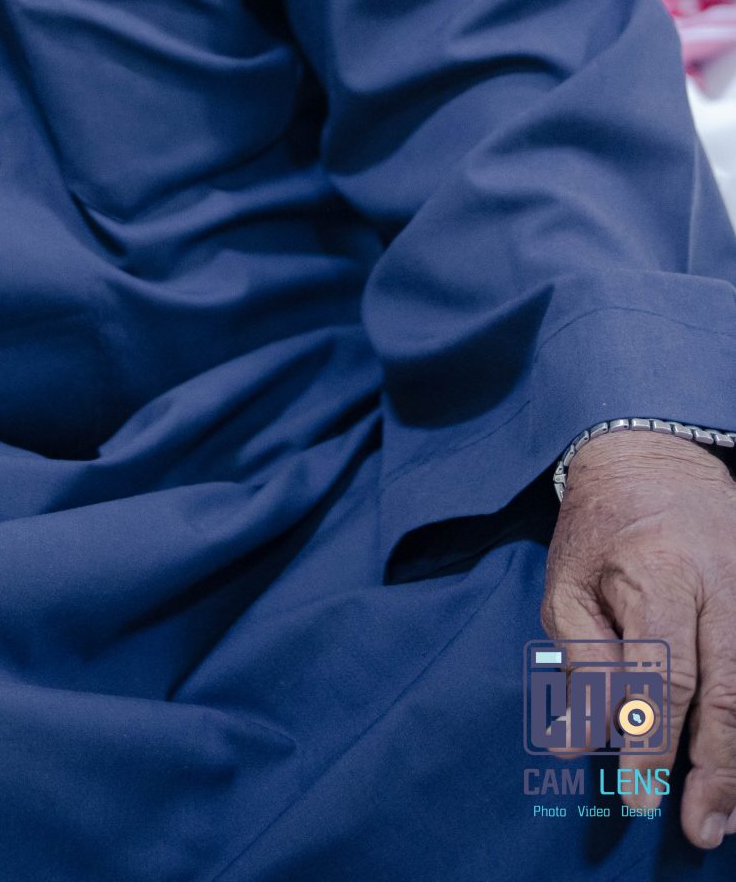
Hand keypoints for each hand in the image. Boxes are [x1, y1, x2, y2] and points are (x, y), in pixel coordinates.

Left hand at [545, 431, 735, 850]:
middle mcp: (719, 585)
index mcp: (657, 574)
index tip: (639, 799)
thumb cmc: (600, 529)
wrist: (655, 457)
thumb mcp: (567, 582)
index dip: (651, 744)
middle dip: (715, 769)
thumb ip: (580, 660)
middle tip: (700, 829)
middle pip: (726, 690)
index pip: (661, 674)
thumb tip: (581, 741)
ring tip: (727, 816)